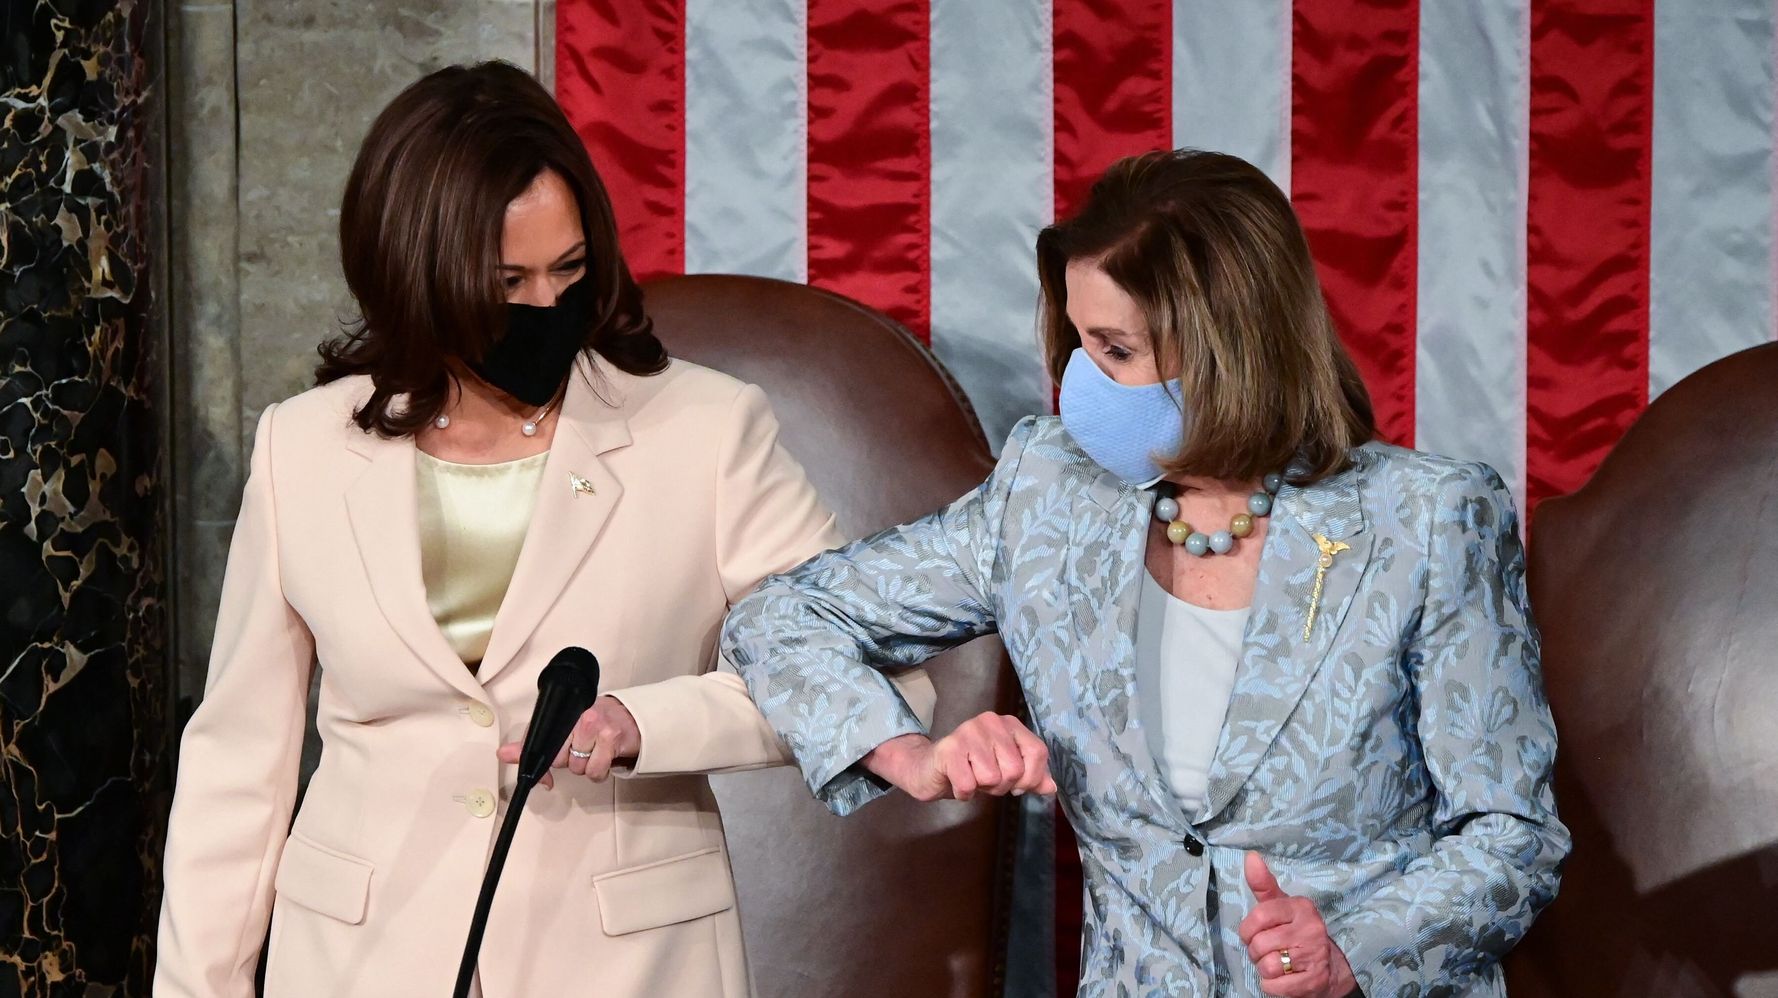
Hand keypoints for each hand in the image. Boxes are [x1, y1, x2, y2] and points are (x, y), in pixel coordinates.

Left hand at [496, 695, 640, 788]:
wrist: (631, 719)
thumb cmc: (596, 723)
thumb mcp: (562, 728)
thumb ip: (533, 743)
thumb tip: (503, 754)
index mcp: (564, 712)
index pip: (539, 739)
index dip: (541, 762)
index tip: (545, 777)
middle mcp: (579, 715)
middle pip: (558, 759)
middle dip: (568, 761)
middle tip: (581, 748)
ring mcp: (596, 725)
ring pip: (577, 767)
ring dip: (585, 767)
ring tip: (594, 751)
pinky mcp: (611, 738)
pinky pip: (595, 772)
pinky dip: (599, 772)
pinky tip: (604, 758)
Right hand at [862, 712, 1056, 802]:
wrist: (929, 769)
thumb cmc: (972, 768)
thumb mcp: (1006, 772)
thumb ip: (1031, 777)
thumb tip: (1051, 787)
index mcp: (1009, 724)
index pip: (1038, 752)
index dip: (1031, 778)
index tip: (1017, 786)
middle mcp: (990, 721)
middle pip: (1015, 769)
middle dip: (1002, 786)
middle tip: (986, 780)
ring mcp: (968, 732)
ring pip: (992, 778)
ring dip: (982, 789)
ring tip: (971, 778)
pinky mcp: (948, 749)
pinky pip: (969, 785)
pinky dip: (964, 793)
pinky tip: (957, 783)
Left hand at [1238, 852, 1359, 997]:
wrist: (1329, 968)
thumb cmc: (1294, 932)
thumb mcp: (1280, 907)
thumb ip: (1263, 885)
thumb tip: (1250, 857)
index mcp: (1301, 907)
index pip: (1260, 915)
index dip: (1248, 930)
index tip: (1253, 933)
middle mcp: (1311, 929)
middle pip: (1259, 944)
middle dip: (1256, 952)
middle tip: (1269, 951)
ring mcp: (1315, 956)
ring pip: (1266, 967)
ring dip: (1265, 970)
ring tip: (1278, 964)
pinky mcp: (1314, 981)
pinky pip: (1274, 986)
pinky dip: (1272, 986)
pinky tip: (1284, 978)